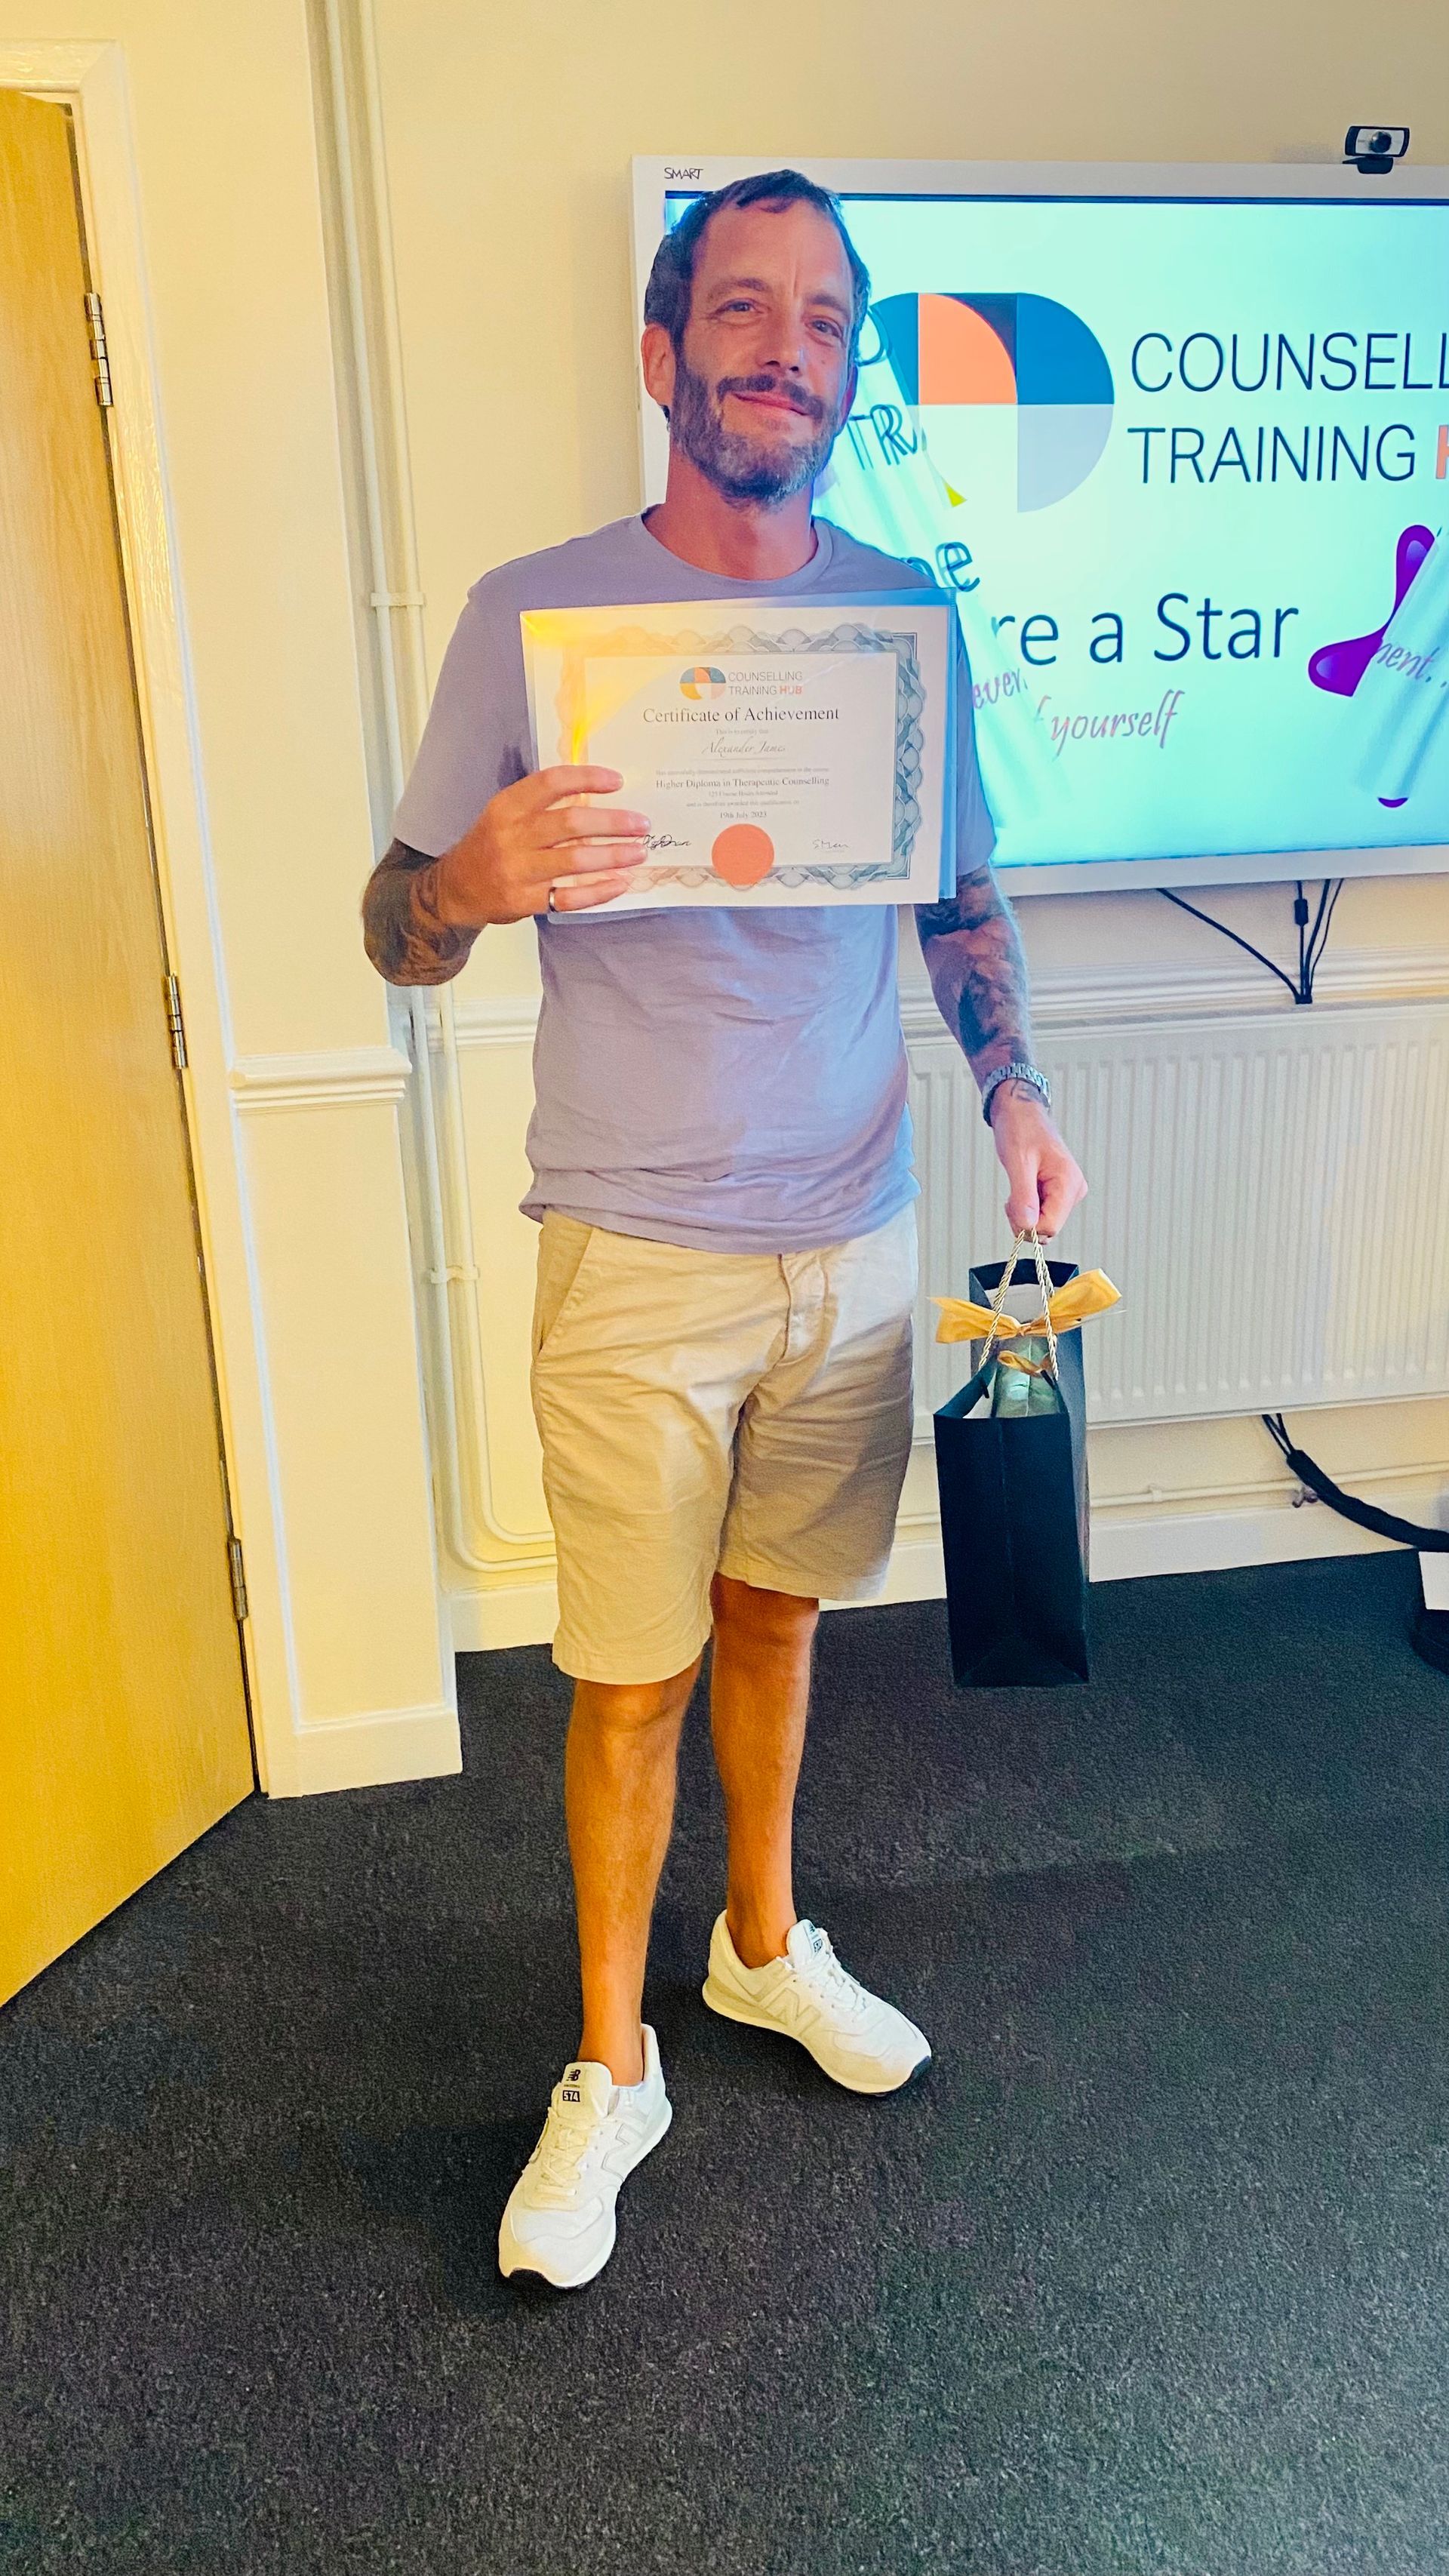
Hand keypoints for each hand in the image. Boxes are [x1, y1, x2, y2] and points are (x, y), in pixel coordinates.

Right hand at [433, 765, 649, 925]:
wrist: (455, 889)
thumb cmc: (489, 846)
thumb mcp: (504, 814)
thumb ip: (541, 803)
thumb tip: (595, 793)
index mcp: (507, 806)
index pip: (552, 783)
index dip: (587, 778)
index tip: (617, 781)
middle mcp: (511, 836)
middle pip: (571, 824)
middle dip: (613, 823)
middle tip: (641, 824)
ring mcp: (517, 871)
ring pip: (574, 861)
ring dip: (613, 856)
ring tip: (638, 852)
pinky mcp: (524, 901)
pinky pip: (569, 897)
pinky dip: (599, 891)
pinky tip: (619, 883)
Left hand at [988, 1087, 1087, 1238]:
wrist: (1020, 1113)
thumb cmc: (1020, 1130)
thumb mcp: (1018, 1163)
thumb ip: (1024, 1197)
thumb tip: (1028, 1227)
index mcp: (1069, 1183)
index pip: (1050, 1227)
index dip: (1027, 1224)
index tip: (1011, 1204)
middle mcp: (1074, 1190)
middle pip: (1048, 1228)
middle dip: (1024, 1219)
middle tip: (1011, 1196)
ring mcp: (1068, 1192)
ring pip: (1043, 1223)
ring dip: (1024, 1213)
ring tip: (1017, 1188)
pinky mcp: (1059, 1192)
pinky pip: (1042, 1213)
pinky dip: (1026, 1207)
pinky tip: (1022, 1188)